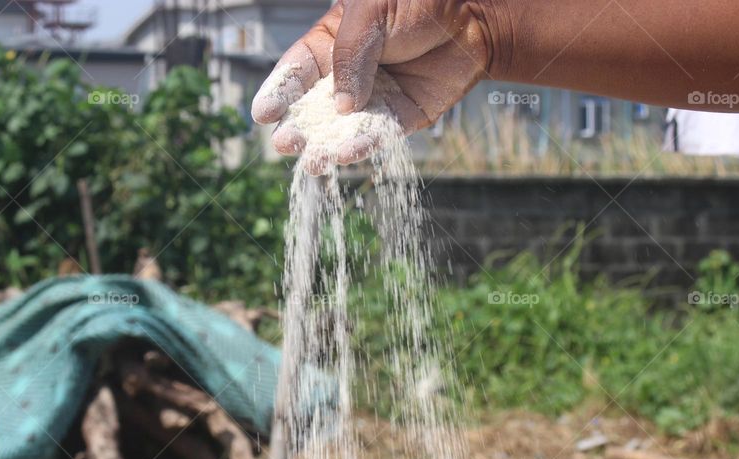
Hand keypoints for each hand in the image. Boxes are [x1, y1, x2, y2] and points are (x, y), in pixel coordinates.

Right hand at [251, 0, 495, 163]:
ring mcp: (375, 98)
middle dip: (298, 127)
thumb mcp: (371, 12)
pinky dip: (363, 147)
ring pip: (343, 129)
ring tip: (311, 163)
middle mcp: (349, 75)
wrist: (475, 11)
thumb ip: (351, 56)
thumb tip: (341, 106)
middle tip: (285, 144)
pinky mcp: (402, 116)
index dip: (279, 92)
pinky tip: (346, 155)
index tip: (263, 114)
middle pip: (314, 108)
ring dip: (326, 147)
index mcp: (331, 42)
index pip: (297, 71)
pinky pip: (379, 135)